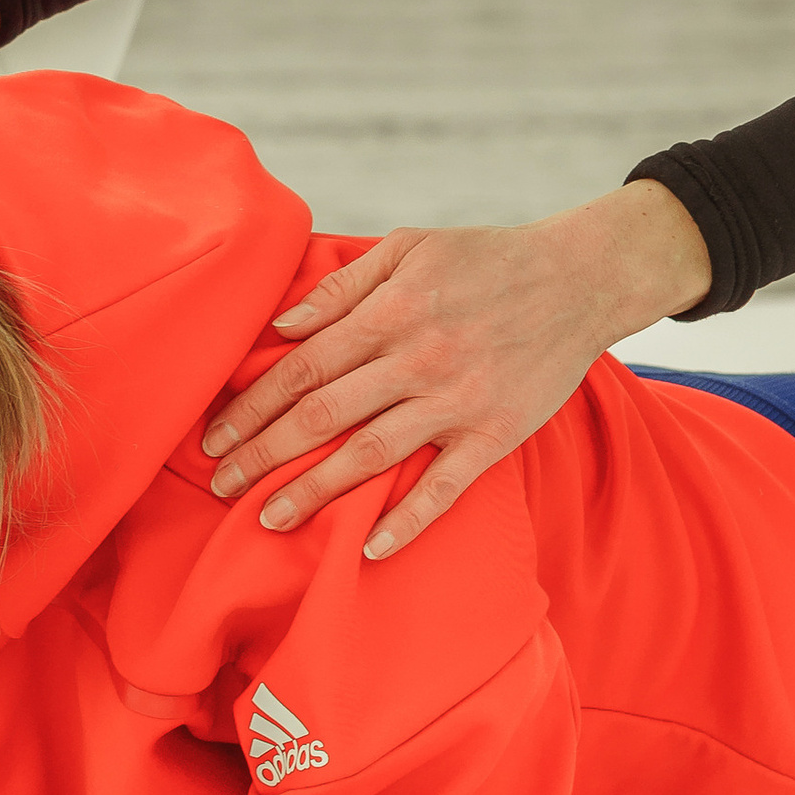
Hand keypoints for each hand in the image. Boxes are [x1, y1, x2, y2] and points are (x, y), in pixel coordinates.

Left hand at [201, 183, 713, 560]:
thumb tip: (284, 324)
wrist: (581, 278)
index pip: (302, 366)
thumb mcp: (411, 246)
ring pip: (371, 455)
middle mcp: (418, 359)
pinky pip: (446, 486)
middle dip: (263, 455)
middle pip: (322, 416)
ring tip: (269, 520)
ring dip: (315, 491)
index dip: (252, 405)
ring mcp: (458, 400)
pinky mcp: (496, 433)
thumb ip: (344, 283)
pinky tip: (369, 549)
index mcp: (392, 311)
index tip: (214, 437)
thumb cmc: (487, 258)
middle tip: (220, 486)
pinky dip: (407, 520)